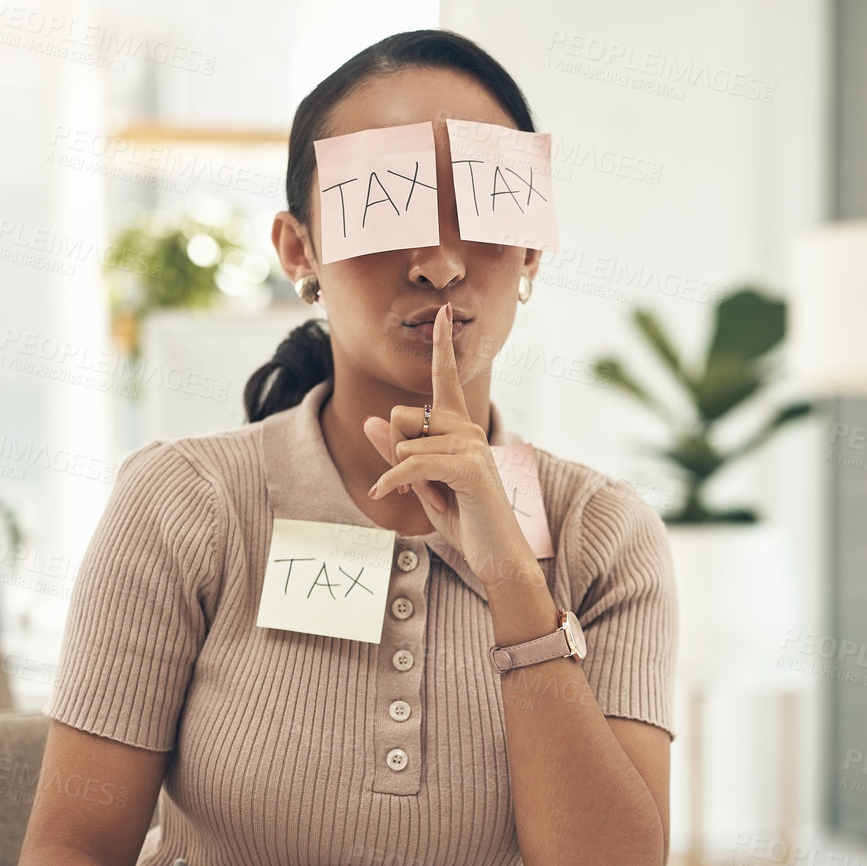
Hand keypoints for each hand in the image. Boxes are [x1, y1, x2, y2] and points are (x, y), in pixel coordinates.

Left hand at [362, 303, 535, 585]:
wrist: (497, 555)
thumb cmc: (462, 519)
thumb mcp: (420, 484)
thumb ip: (396, 453)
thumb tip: (369, 420)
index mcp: (458, 427)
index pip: (445, 378)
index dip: (443, 344)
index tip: (444, 310)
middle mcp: (467, 427)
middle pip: (401, 416)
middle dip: (394, 452)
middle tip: (416, 485)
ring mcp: (470, 444)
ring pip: (404, 442)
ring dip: (401, 475)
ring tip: (430, 497)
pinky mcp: (468, 466)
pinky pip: (411, 462)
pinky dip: (393, 480)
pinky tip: (384, 495)